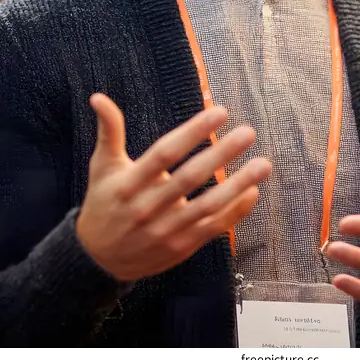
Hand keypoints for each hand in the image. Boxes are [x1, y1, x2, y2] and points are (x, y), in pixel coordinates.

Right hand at [76, 94, 270, 280]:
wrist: (97, 261)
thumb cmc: (104, 204)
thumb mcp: (102, 167)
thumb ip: (109, 132)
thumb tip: (99, 98)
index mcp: (129, 183)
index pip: (165, 153)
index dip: (193, 132)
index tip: (220, 112)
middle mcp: (147, 208)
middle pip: (189, 178)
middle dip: (221, 154)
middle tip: (248, 132)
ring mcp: (165, 231)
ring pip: (206, 206)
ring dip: (237, 185)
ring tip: (263, 164)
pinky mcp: (180, 247)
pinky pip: (212, 229)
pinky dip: (234, 212)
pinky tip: (253, 192)